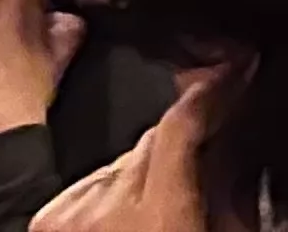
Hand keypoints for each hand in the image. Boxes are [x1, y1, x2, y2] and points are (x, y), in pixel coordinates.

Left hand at [31, 63, 228, 231]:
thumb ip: (232, 200)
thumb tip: (239, 149)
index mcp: (159, 215)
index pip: (180, 126)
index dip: (211, 92)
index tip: (236, 70)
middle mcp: (108, 206)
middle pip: (152, 138)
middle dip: (181, 135)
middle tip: (207, 143)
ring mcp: (71, 210)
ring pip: (121, 159)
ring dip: (143, 167)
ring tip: (156, 201)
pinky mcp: (49, 218)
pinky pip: (91, 181)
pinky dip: (110, 187)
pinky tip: (121, 216)